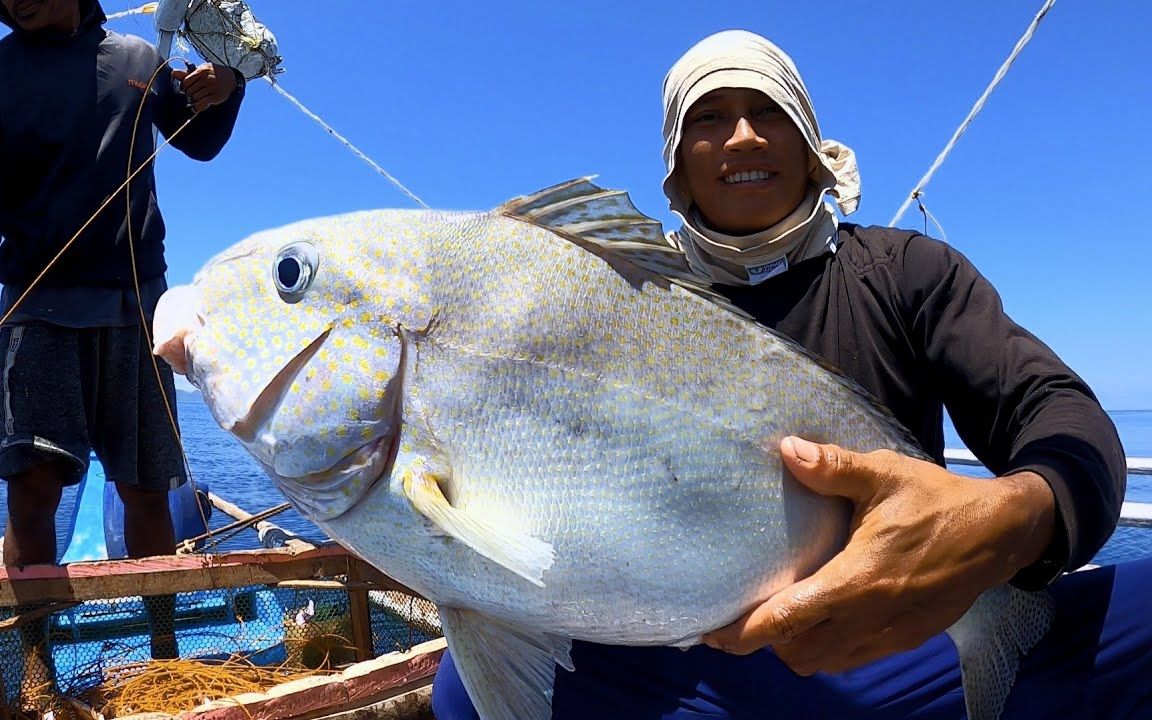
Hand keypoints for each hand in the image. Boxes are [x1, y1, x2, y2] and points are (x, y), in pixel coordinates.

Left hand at [171, 62, 237, 112]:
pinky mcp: (217, 97)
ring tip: (197, 98)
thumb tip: (173, 74)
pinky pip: (202, 104)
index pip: (186, 82)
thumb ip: (187, 74)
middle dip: (189, 94)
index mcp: (202, 71)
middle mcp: (207, 79)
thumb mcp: (200, 71)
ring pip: (195, 98)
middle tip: (193, 94)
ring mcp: (213, 88)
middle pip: (189, 91)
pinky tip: (197, 107)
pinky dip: (197, 107)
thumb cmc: (212, 74)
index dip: (184, 87)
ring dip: (194, 100)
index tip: (187, 88)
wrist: (231, 78)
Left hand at [702, 436, 1055, 674]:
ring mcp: (891, 633)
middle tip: (738, 618)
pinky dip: (827, 650)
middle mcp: (870, 616)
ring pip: (824, 662)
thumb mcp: (885, 475)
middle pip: (797, 651)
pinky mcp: (907, 638)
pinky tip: (818, 623)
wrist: (1001, 534)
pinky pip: (853, 660)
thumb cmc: (937, 501)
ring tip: (775, 621)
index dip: (743, 632)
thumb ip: (834, 468)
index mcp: (858, 579)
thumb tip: (787, 450)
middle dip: (763, 641)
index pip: (787, 619)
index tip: (711, 631)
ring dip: (795, 648)